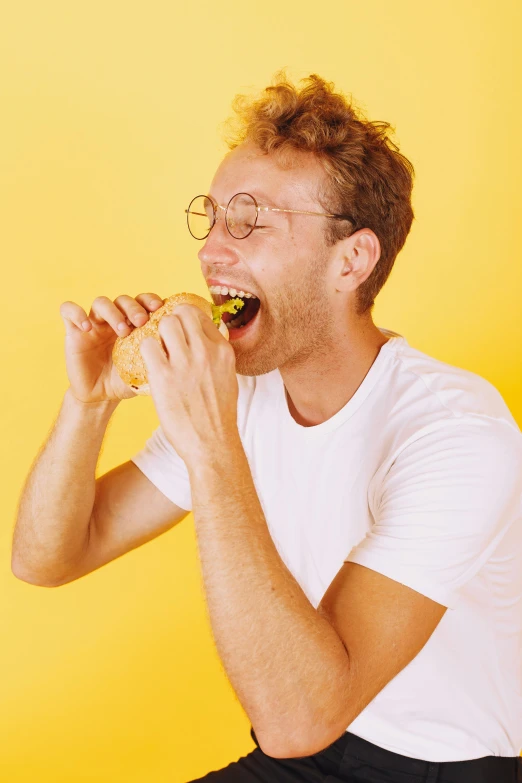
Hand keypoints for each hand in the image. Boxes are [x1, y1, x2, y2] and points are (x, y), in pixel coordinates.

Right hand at [60, 293, 164, 402]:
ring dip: (113, 312)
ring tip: (121, 330)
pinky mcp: (74, 331)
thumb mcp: (145, 370)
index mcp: (133, 324)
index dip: (151, 301)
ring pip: (101, 302)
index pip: (143, 302)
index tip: (160, 309)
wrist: (99, 396)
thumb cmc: (124, 381)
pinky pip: (69, 310)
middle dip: (134, 307)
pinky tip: (86, 327)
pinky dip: (76, 313)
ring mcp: (94, 323)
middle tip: (142, 322)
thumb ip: (159, 358)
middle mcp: (114, 319)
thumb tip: (181, 351)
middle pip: (123, 300)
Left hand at [139, 304, 239, 464]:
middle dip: (169, 322)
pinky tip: (148, 364)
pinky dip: (145, 351)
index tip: (178, 331)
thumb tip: (204, 341)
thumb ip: (215, 356)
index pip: (200, 315)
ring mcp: (185, 362)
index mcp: (222, 351)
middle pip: (180, 314)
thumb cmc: (218, 415)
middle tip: (163, 339)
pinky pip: (147, 345)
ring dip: (156, 334)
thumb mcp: (227, 377)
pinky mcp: (164, 375)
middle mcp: (205, 351)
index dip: (184, 319)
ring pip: (163, 324)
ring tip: (156, 351)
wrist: (212, 443)